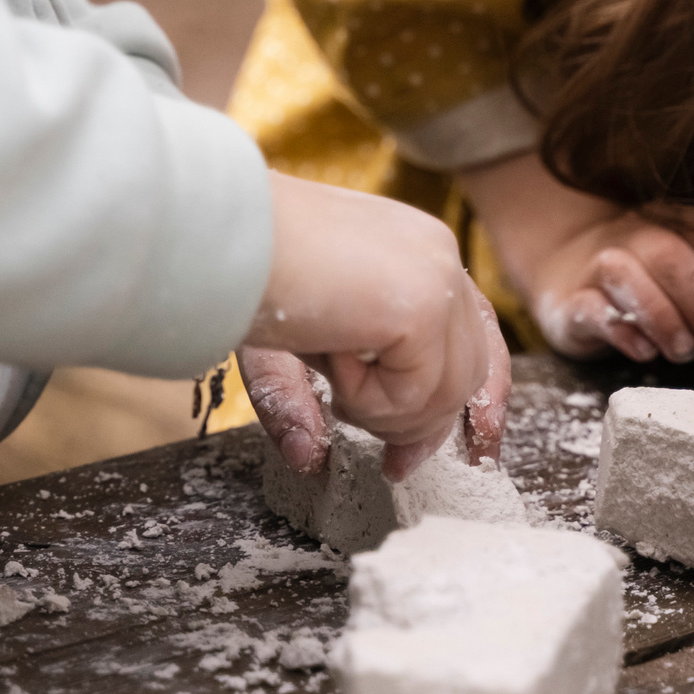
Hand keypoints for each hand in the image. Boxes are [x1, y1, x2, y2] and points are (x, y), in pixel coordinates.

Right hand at [245, 174, 511, 478]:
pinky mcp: (426, 300)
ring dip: (383, 410)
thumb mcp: (284, 340)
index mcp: (413, 250)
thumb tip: (310, 460)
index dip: (473, 396)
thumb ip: (308, 393)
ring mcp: (437, 272)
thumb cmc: (238, 270)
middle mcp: (435, 252)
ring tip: (330, 373)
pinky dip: (368, 399)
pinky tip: (331, 354)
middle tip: (394, 466)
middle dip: (429, 427)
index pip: (477, 330)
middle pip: (471, 369)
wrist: (216, 227)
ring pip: (449, 390)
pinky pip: (417, 393)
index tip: (457, 450)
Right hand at [459, 151, 693, 364]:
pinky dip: (622, 332)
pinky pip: (590, 309)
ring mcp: (597, 264)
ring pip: (624, 275)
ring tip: (687, 351)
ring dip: (665, 319)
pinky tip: (646, 351)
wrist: (571, 273)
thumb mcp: (689, 270)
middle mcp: (634, 233)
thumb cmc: (649, 281)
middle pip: (671, 256)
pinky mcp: (570, 301)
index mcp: (675, 220)